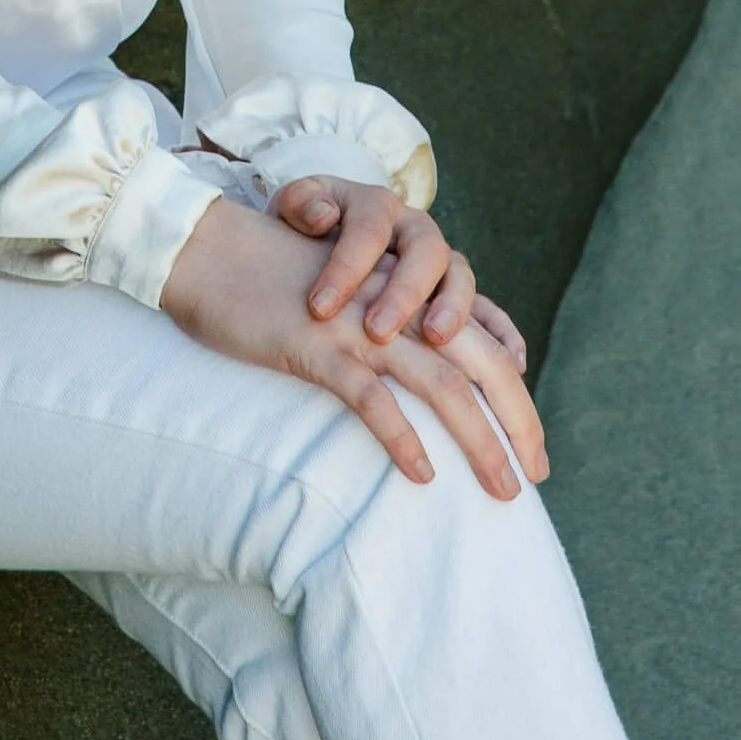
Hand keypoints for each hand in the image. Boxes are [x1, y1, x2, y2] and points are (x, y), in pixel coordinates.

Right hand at [160, 198, 543, 498]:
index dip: (514, 390)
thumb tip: (425, 377)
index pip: (481, 336)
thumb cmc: (271, 281)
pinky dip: (401, 437)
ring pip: (440, 382)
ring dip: (478, 439)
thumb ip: (385, 319)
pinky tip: (422, 475)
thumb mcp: (341, 295)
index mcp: (403, 289)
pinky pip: (370, 396)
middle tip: (533, 476)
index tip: (531, 443)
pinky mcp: (317, 346)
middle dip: (516, 420)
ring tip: (502, 488)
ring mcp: (358, 325)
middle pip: (478, 361)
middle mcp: (393, 302)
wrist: (207, 251)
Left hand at [270, 174, 526, 368]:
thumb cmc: (307, 229)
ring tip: (436, 340)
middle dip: (404, 291)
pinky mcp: (457, 296)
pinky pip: (491, 311)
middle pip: (424, 251)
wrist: (327, 233)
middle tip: (378, 329)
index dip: (346, 267)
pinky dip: (505, 334)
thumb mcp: (295, 208)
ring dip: (453, 309)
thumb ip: (301, 204)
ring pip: (460, 277)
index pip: (368, 229)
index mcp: (375, 205)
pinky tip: (513, 364)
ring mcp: (441, 263)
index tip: (319, 307)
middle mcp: (415, 230)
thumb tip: (322, 216)